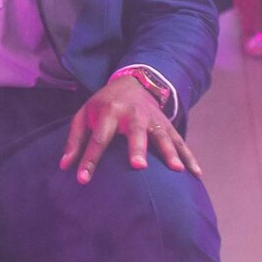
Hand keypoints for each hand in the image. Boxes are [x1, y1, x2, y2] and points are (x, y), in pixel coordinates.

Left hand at [58, 78, 200, 183]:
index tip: (82, 179)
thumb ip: (75, 139)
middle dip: (137, 148)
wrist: (133, 81)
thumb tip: (65, 166)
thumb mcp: (84, 115)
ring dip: (170, 152)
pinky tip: (196, 173)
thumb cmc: (104, 104)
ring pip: (163, 136)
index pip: (98, 138)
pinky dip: (189, 156)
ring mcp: (153, 119)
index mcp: (109, 111)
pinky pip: (180, 141)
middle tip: (139, 166)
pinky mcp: (168, 124)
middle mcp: (133, 114)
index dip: (89, 159)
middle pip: (135, 132)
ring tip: (177, 170)